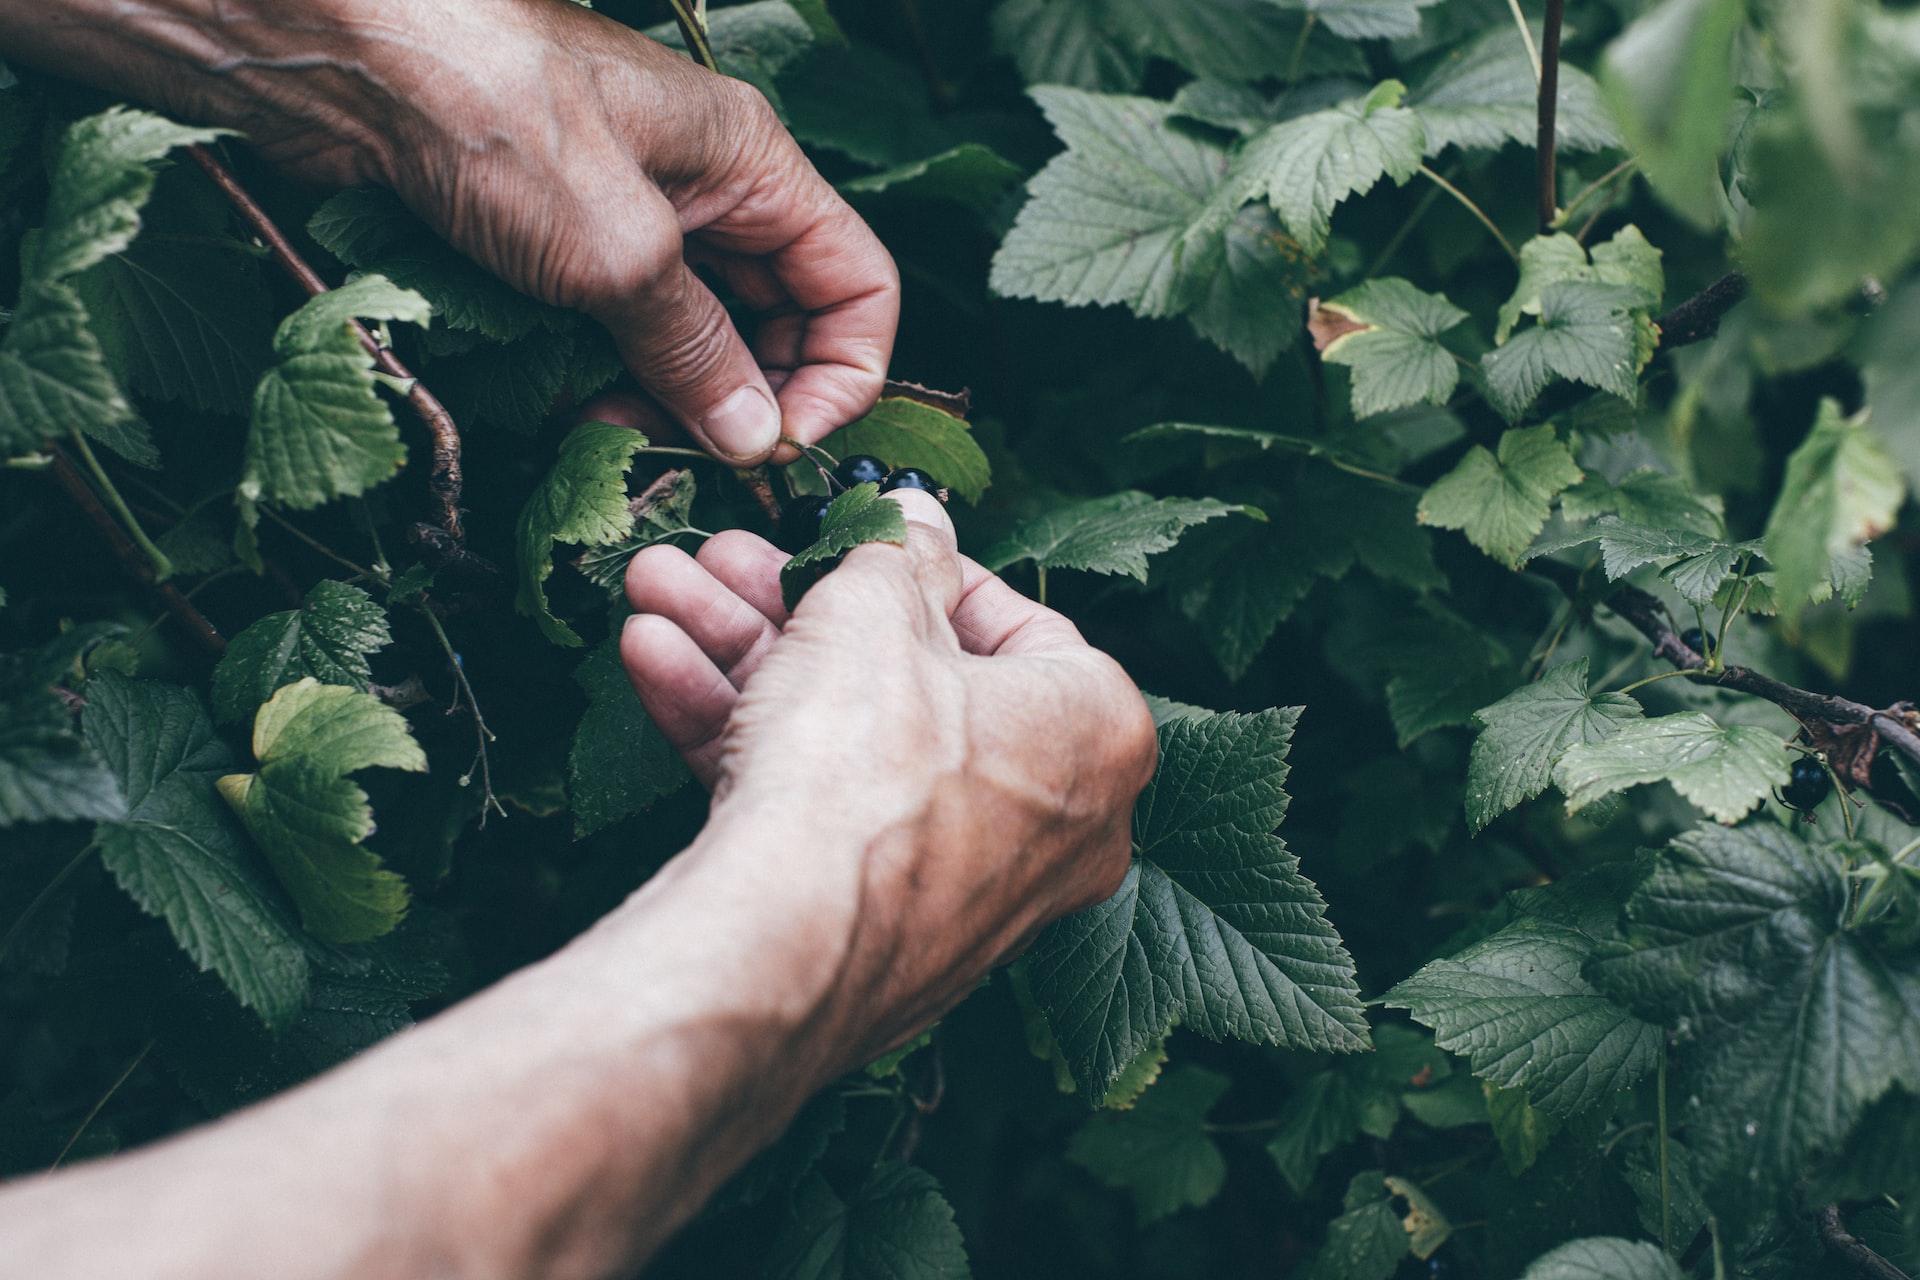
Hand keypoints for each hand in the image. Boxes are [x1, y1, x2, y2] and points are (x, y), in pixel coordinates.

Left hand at [6, 0, 897, 462]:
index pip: (857, 284)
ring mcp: (634, 217)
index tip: (781, 442)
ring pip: (698, 336)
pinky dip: (611, 379)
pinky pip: (623, 331)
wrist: (336, 56)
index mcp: (752, 164)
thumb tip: (752, 434)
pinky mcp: (564, 243)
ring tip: (611, 431)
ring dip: (671, 400)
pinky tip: (570, 407)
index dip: (842, 373)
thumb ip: (695, 346)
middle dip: (746, 399)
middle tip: (684, 452)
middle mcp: (708, 190)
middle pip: (782, 320)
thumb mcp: (615, 247)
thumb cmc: (485, 108)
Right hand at [619, 491, 1158, 1062]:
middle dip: (795, 607)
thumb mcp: (873, 608)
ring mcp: (966, 883)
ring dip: (745, 657)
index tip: (857, 541)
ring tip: (660, 591)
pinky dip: (743, 737)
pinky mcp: (880, 926)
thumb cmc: (864, 765)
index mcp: (1097, 730)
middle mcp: (1055, 818)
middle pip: (911, 680)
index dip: (921, 568)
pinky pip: (820, 808)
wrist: (787, 943)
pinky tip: (655, 663)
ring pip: (847, 740)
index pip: (1019, 624)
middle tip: (727, 557)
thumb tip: (916, 519)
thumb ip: (897, 551)